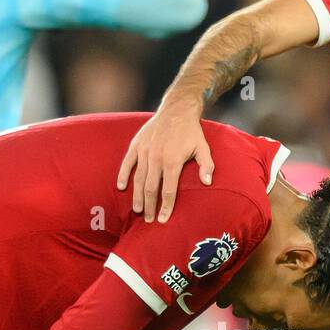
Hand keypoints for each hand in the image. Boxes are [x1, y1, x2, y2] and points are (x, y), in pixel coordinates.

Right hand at [116, 98, 214, 222]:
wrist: (177, 109)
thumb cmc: (191, 132)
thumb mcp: (203, 148)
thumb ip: (206, 166)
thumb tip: (208, 183)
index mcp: (173, 161)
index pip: (168, 190)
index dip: (166, 207)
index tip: (163, 220)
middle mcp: (156, 157)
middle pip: (150, 188)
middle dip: (149, 206)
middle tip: (148, 220)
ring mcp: (145, 151)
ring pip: (138, 179)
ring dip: (137, 196)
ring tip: (137, 210)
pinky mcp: (137, 144)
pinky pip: (127, 162)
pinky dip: (123, 175)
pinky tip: (121, 187)